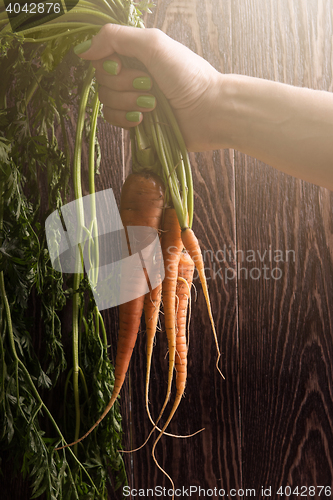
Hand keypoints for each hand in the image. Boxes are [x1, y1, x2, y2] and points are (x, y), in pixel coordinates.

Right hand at [74, 24, 222, 151]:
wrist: (209, 112)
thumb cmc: (187, 75)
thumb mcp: (152, 44)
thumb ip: (115, 38)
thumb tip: (83, 50)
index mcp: (137, 53)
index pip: (102, 55)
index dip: (106, 63)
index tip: (120, 66)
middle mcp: (134, 74)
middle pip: (102, 79)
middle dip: (124, 85)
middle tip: (149, 86)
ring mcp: (135, 99)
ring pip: (107, 101)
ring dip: (128, 102)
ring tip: (153, 104)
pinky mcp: (137, 122)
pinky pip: (114, 120)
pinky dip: (126, 119)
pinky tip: (144, 119)